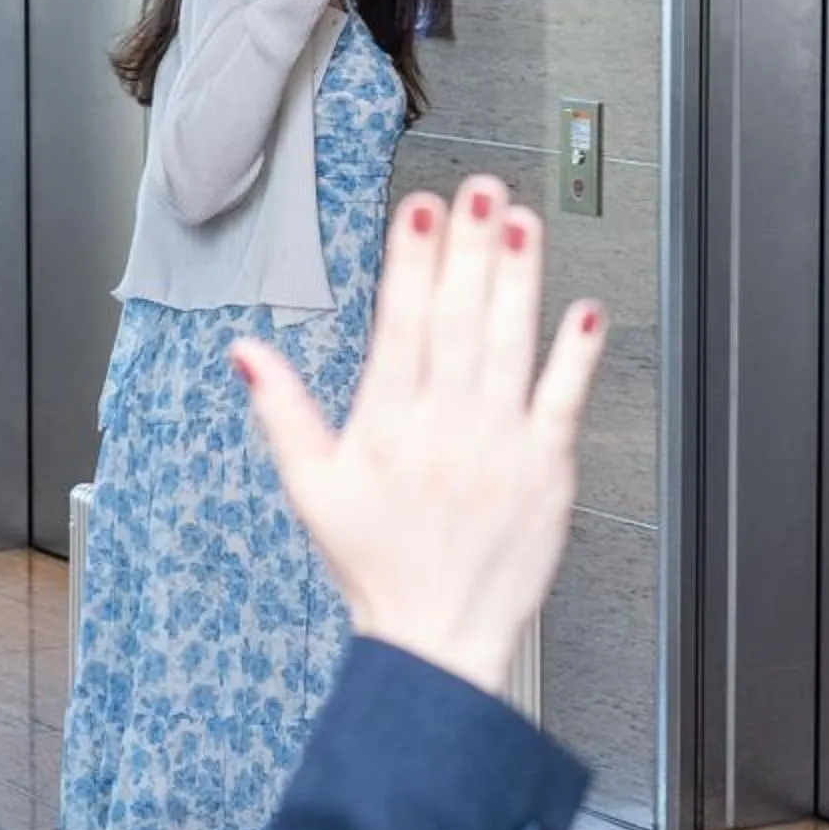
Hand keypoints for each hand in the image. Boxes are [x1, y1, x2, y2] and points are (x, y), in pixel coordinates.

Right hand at [232, 181, 604, 696]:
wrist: (439, 639)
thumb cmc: (377, 564)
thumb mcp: (312, 490)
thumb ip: (282, 412)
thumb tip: (245, 352)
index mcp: (388, 427)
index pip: (401, 326)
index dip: (412, 263)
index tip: (418, 211)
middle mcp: (446, 429)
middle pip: (459, 321)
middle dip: (469, 248)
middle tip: (480, 189)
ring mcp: (502, 446)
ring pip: (511, 346)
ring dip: (519, 280)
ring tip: (523, 222)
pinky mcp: (547, 470)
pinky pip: (564, 400)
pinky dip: (576, 354)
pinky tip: (583, 309)